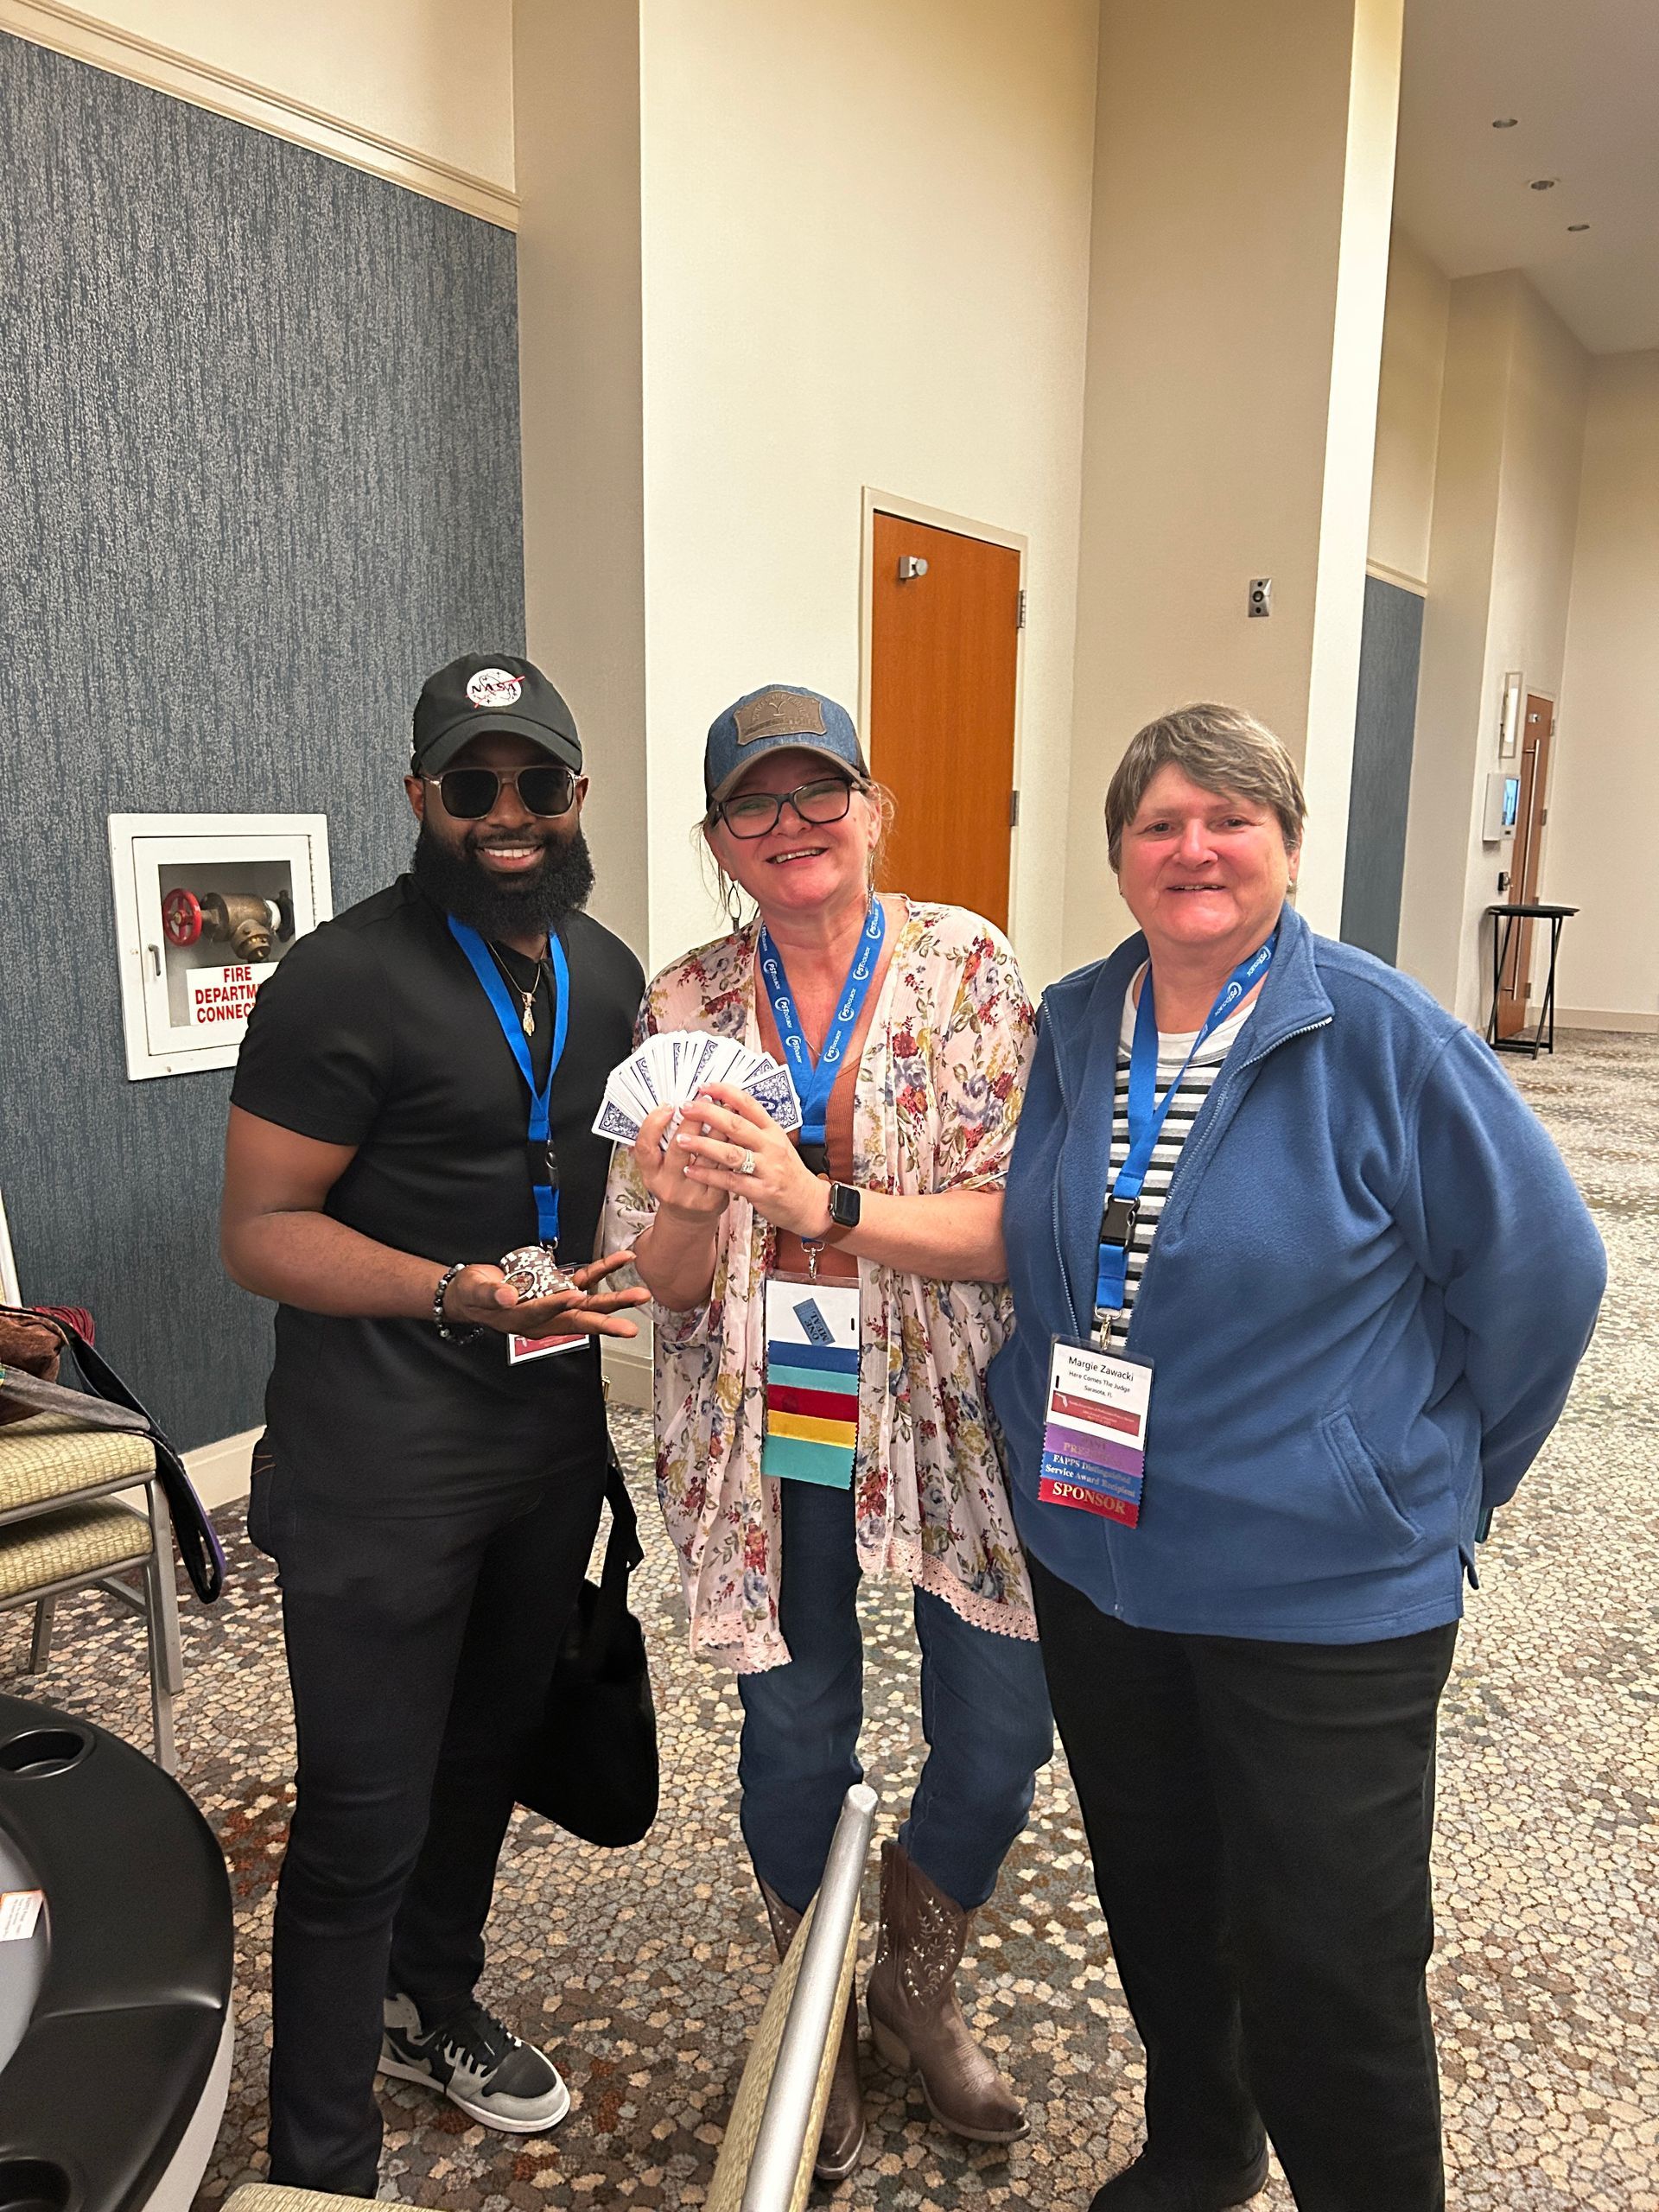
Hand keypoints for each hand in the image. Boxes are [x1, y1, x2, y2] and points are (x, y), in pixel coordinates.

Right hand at [443, 1250, 649, 1339]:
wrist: (477, 1293)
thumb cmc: (475, 1294)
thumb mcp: (477, 1291)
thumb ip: (492, 1294)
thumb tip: (507, 1296)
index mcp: (523, 1320)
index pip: (544, 1313)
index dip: (558, 1305)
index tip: (574, 1297)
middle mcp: (545, 1316)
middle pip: (578, 1319)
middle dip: (605, 1322)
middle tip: (629, 1329)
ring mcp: (555, 1303)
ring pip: (590, 1303)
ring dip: (615, 1299)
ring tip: (640, 1295)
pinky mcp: (560, 1289)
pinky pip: (586, 1280)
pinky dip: (604, 1270)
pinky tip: (622, 1260)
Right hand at [631, 1104, 730, 1220]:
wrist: (689, 1218)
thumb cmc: (676, 1184)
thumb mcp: (660, 1167)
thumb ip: (662, 1143)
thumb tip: (672, 1106)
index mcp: (651, 1175)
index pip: (645, 1148)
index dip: (653, 1125)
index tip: (668, 1106)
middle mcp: (669, 1185)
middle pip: (679, 1148)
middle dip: (693, 1120)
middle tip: (704, 1099)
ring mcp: (691, 1194)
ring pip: (707, 1155)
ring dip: (719, 1128)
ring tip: (726, 1107)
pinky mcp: (713, 1199)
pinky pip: (725, 1167)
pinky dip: (731, 1145)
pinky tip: (738, 1130)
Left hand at [672, 1083, 831, 1238]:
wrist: (809, 1203)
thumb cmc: (788, 1172)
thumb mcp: (776, 1144)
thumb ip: (753, 1130)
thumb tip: (724, 1110)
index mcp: (773, 1131)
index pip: (749, 1104)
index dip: (726, 1092)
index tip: (705, 1086)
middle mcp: (771, 1146)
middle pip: (737, 1125)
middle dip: (708, 1114)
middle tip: (686, 1107)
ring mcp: (767, 1169)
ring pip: (731, 1153)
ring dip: (703, 1145)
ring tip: (682, 1140)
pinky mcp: (761, 1191)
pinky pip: (729, 1181)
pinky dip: (708, 1175)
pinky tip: (690, 1170)